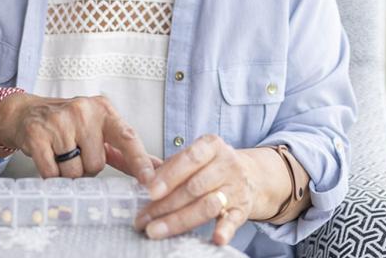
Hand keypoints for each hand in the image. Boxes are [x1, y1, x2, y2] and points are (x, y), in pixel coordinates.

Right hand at [0, 93, 155, 183]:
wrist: (26, 112)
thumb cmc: (69, 124)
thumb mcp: (99, 129)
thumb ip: (127, 151)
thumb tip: (159, 167)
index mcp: (104, 110)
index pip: (127, 137)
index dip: (140, 161)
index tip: (150, 180)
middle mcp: (83, 111)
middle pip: (96, 164)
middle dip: (86, 167)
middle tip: (75, 151)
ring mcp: (59, 121)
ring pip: (74, 171)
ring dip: (68, 171)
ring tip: (60, 152)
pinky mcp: (37, 134)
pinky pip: (52, 173)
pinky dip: (50, 174)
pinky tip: (48, 156)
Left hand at [134, 134, 288, 244]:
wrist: (250, 175)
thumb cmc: (210, 166)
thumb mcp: (193, 157)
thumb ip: (167, 166)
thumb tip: (135, 174)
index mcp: (211, 145)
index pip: (190, 159)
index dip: (169, 176)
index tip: (149, 191)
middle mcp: (226, 164)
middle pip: (194, 186)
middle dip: (165, 205)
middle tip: (143, 219)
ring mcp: (236, 187)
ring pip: (207, 205)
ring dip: (179, 220)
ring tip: (157, 230)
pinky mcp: (243, 209)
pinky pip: (233, 220)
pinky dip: (224, 230)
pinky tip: (215, 239)